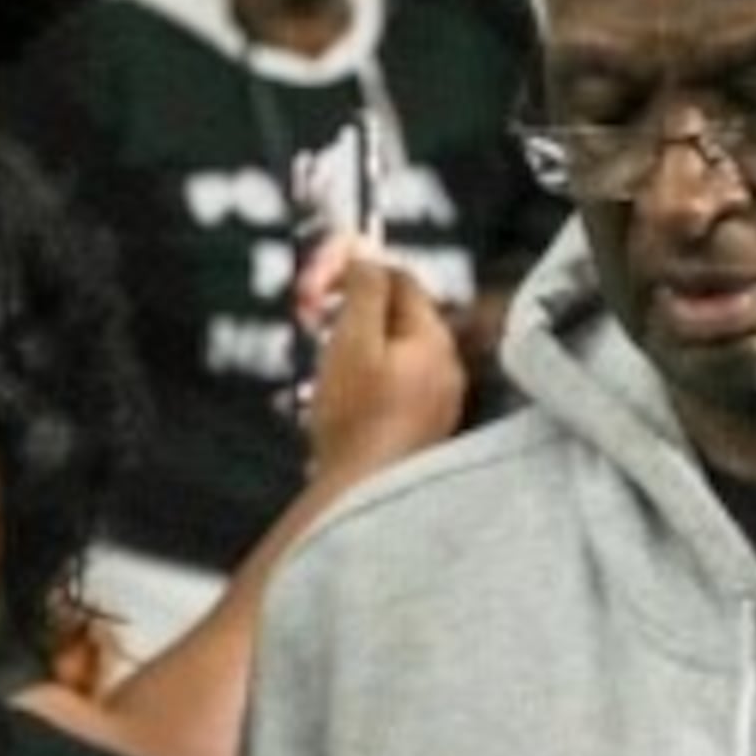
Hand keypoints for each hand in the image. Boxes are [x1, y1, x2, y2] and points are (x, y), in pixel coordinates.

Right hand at [294, 241, 467, 486]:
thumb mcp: (352, 341)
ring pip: (391, 354)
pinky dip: (361, 382)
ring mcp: (436, 404)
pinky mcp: (420, 434)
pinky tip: (333, 400)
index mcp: (433, 341)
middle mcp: (445, 369)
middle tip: (309, 319)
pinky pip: (392, 389)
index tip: (315, 286)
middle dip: (349, 310)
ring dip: (351, 347)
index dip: (352, 271)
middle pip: (395, 317)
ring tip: (318, 363)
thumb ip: (363, 290)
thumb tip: (366, 254)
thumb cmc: (355, 422)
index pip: (398, 280)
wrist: (363, 500)